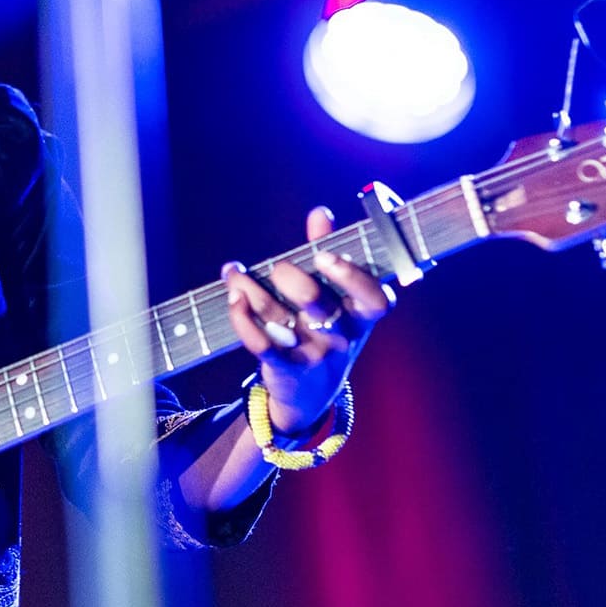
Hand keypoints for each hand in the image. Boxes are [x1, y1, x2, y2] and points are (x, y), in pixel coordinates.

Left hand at [221, 207, 392, 434]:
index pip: (373, 298)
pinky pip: (259, 342)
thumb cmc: (325, 330)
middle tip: (278, 268)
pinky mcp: (285, 368)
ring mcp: (313, 354)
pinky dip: (240, 316)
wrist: (312, 393)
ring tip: (234, 272)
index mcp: (361, 315)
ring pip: (278, 316)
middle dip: (292, 279)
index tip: (326, 256)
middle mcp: (342, 335)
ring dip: (249, 288)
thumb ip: (327, 253)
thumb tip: (320, 214)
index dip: (352, 276)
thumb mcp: (336, 299)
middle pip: (318, 304)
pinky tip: (232, 297)